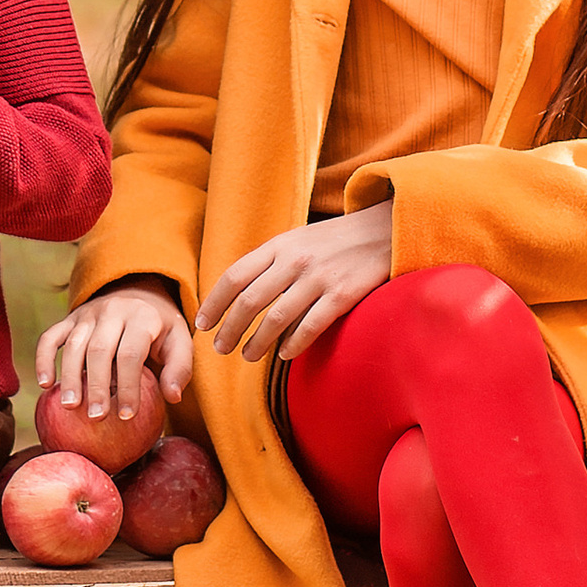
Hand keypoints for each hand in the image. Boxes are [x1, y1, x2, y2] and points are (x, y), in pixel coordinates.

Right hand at [34, 280, 193, 419]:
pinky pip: (51, 336)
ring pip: (74, 345)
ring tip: (71, 406)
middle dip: (97, 385)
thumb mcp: (180, 341)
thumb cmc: (160, 328)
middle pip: (100, 350)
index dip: (129, 386)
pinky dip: (44, 358)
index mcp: (142, 317)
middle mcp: (112, 311)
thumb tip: (172, 397)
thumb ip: (179, 368)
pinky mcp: (70, 318)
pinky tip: (45, 384)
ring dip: (70, 376)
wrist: (138, 290)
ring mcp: (88, 314)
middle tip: (96, 417)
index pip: (131, 354)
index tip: (127, 416)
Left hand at [197, 200, 393, 365]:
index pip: (235, 275)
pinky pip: (311, 325)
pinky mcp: (343, 294)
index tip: (202, 324)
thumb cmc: (335, 240)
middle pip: (250, 300)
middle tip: (219, 348)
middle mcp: (295, 260)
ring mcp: (319, 277)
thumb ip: (271, 262)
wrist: (384, 230)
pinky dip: (294, 344)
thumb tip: (241, 296)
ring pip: (276, 317)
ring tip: (246, 356)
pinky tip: (284, 355)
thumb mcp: (298, 240)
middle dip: (230, 328)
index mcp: (279, 244)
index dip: (214, 302)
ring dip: (257, 342)